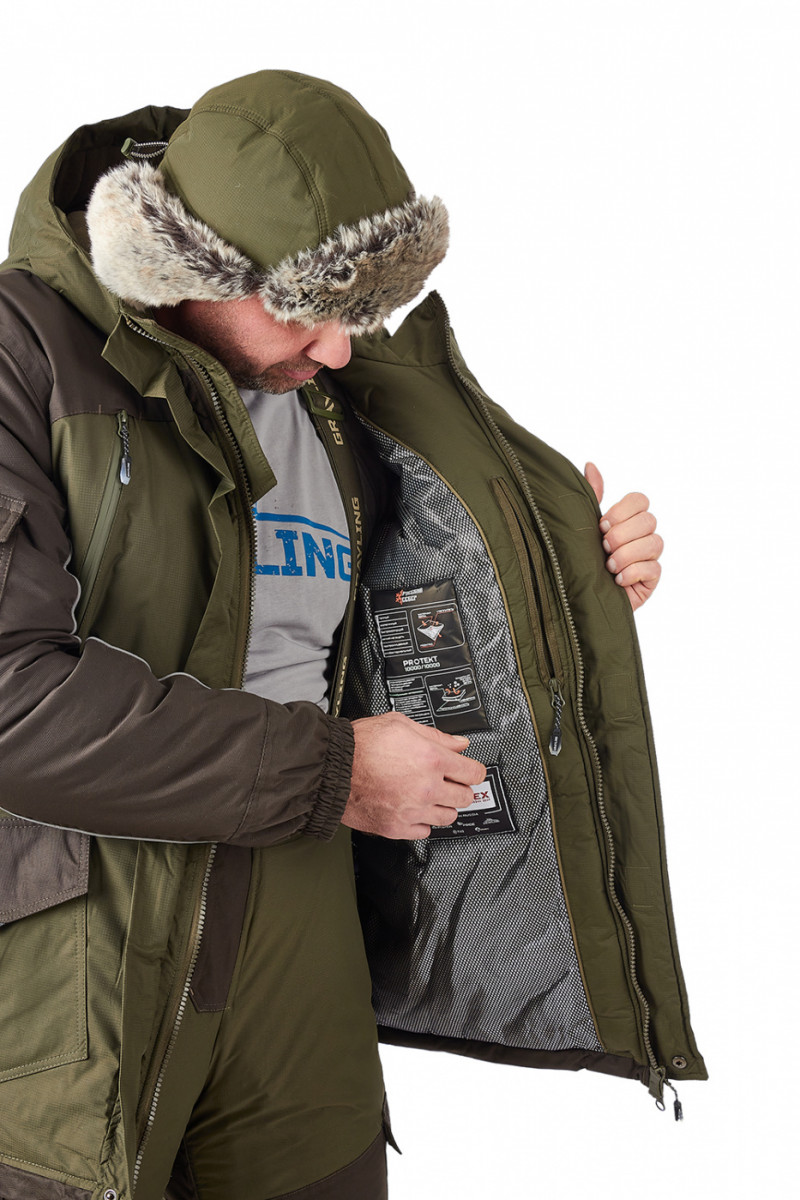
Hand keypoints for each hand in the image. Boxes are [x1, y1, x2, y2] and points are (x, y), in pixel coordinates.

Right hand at [343, 712, 485, 839]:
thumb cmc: (359, 745)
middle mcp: (426, 788)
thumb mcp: (400, 725)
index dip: (473, 770)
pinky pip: (424, 832)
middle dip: (459, 788)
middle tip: (449, 782)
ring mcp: (413, 811)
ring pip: (448, 817)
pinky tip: (413, 809)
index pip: (474, 773)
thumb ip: (435, 735)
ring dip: (443, 806)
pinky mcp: (397, 828)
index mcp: (431, 759)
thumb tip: (458, 743)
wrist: (330, 769)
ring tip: (429, 796)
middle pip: (465, 797)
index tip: (469, 771)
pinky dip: (421, 822)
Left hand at [584, 462, 662, 611]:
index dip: (622, 511)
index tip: (602, 524)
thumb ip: (591, 497)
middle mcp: (641, 536)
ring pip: (654, 543)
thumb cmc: (582, 560)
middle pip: (649, 520)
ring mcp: (649, 558)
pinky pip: (654, 569)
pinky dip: (632, 572)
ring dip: (626, 554)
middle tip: (603, 546)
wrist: (577, 597)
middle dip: (622, 534)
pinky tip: (617, 580)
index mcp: (626, 520)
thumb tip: (590, 465)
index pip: (640, 500)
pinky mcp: (651, 580)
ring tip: (608, 566)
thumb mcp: (583, 526)